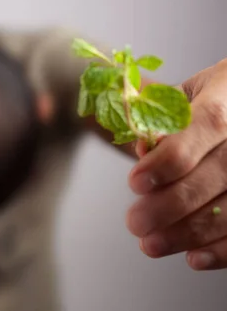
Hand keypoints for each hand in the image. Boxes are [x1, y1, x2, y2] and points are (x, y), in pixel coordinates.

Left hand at [125, 58, 226, 269]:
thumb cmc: (207, 100)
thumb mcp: (181, 95)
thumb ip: (157, 117)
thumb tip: (141, 148)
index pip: (208, 124)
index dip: (171, 157)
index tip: (135, 183)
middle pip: (220, 172)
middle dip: (173, 203)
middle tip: (135, 222)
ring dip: (191, 232)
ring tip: (151, 245)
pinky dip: (224, 249)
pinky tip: (194, 258)